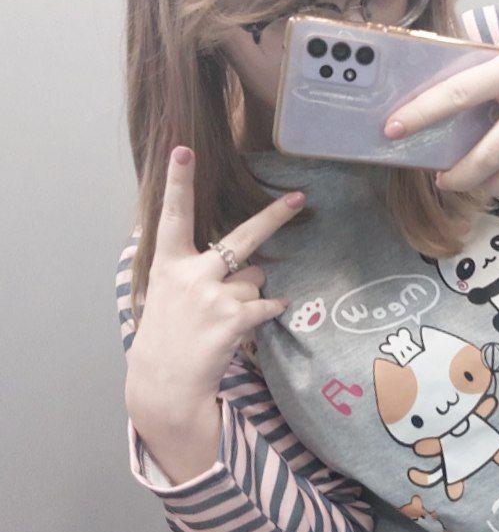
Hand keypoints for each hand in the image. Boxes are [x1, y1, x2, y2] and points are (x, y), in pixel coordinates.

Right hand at [124, 146, 303, 428]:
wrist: (165, 381)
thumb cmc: (169, 332)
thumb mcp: (166, 291)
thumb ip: (194, 267)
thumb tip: (245, 260)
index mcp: (169, 263)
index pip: (173, 215)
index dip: (179, 182)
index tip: (183, 150)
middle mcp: (191, 274)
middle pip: (242, 238)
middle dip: (275, 216)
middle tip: (300, 197)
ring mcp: (212, 297)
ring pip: (256, 280)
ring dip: (250, 294)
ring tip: (223, 315)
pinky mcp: (233, 320)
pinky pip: (267, 305)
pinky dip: (268, 310)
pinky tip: (248, 324)